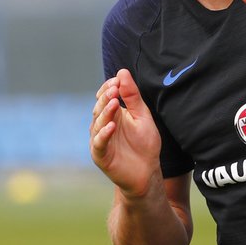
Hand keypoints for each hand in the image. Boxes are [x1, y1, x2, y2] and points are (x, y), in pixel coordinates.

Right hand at [90, 69, 163, 197]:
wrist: (147, 172)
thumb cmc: (145, 144)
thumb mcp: (142, 116)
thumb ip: (133, 96)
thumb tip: (122, 72)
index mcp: (112, 114)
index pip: (105, 96)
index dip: (109, 87)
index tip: (117, 81)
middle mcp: (102, 125)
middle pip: (100, 108)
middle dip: (106, 98)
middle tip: (114, 89)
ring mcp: (99, 140)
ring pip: (98, 124)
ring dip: (106, 113)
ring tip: (114, 104)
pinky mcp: (100, 155)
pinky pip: (99, 143)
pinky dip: (104, 134)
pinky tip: (112, 126)